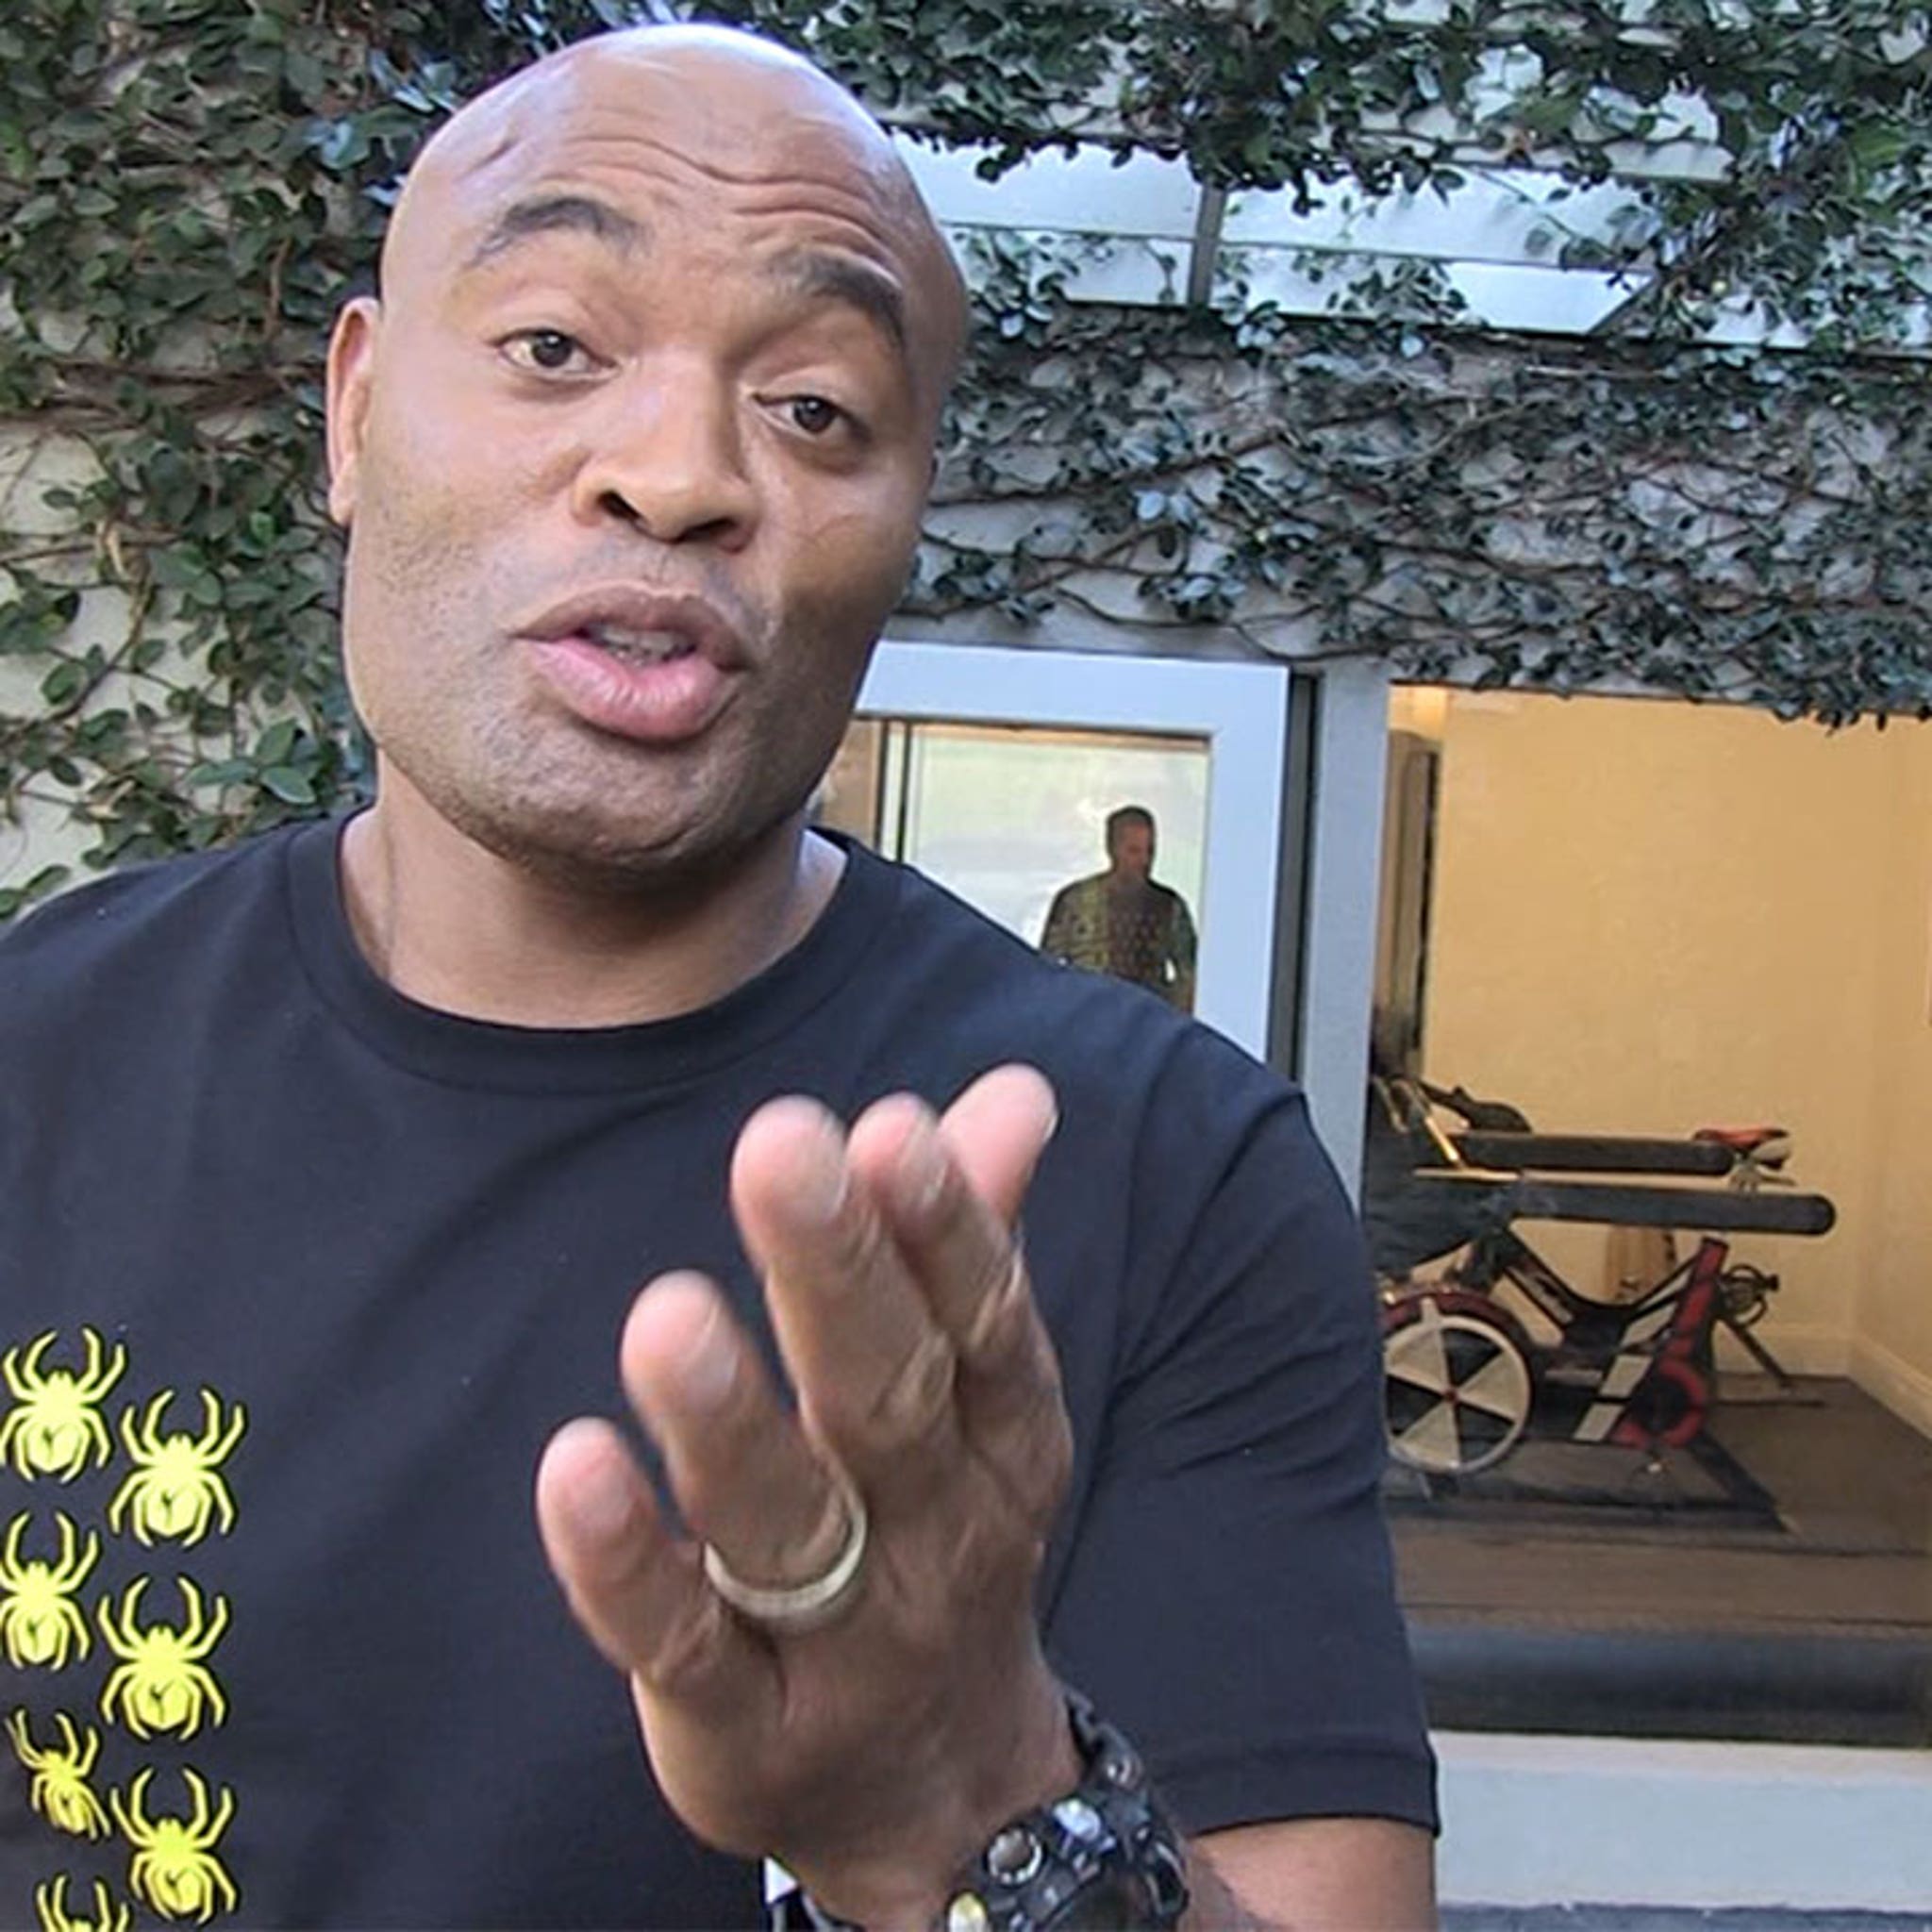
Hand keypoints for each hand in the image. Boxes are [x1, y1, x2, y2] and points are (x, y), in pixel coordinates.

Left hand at [534, 1065, 1079, 1928]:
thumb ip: (971, 1238)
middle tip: (781, 1147)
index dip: (945, 1230)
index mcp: (1002, 1442)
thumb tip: (1013, 1091)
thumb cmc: (935, 1531)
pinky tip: (573, 1467)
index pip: (985, 1327)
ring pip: (785, 1526)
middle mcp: (938, 1536)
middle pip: (887, 1403)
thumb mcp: (975, 1400)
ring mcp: (843, 1643)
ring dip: (728, 1421)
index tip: (889, 1127)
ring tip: (669, 1315)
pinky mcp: (741, 1731)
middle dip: (836, 1274)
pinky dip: (625, 1565)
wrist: (936, 1789)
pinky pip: (680, 1646)